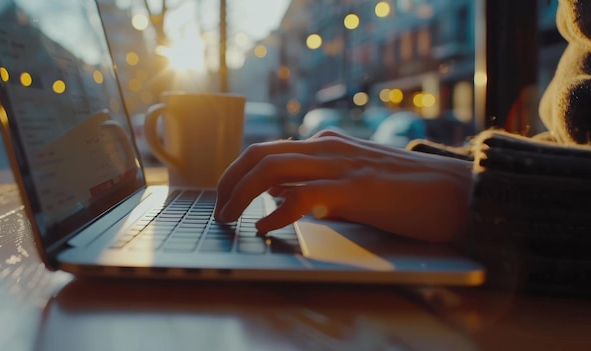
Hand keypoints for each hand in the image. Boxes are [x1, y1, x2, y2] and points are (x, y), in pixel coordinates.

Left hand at [214, 130, 472, 242]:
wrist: (457, 191)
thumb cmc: (407, 191)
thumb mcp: (354, 179)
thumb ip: (319, 182)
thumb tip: (280, 194)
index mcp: (327, 144)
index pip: (268, 150)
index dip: (238, 172)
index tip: (225, 195)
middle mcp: (328, 147)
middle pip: (260, 154)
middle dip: (229, 180)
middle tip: (218, 209)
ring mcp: (341, 164)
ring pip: (271, 168)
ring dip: (241, 193)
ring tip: (229, 218)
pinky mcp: (355, 188)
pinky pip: (301, 195)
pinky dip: (275, 212)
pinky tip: (264, 227)